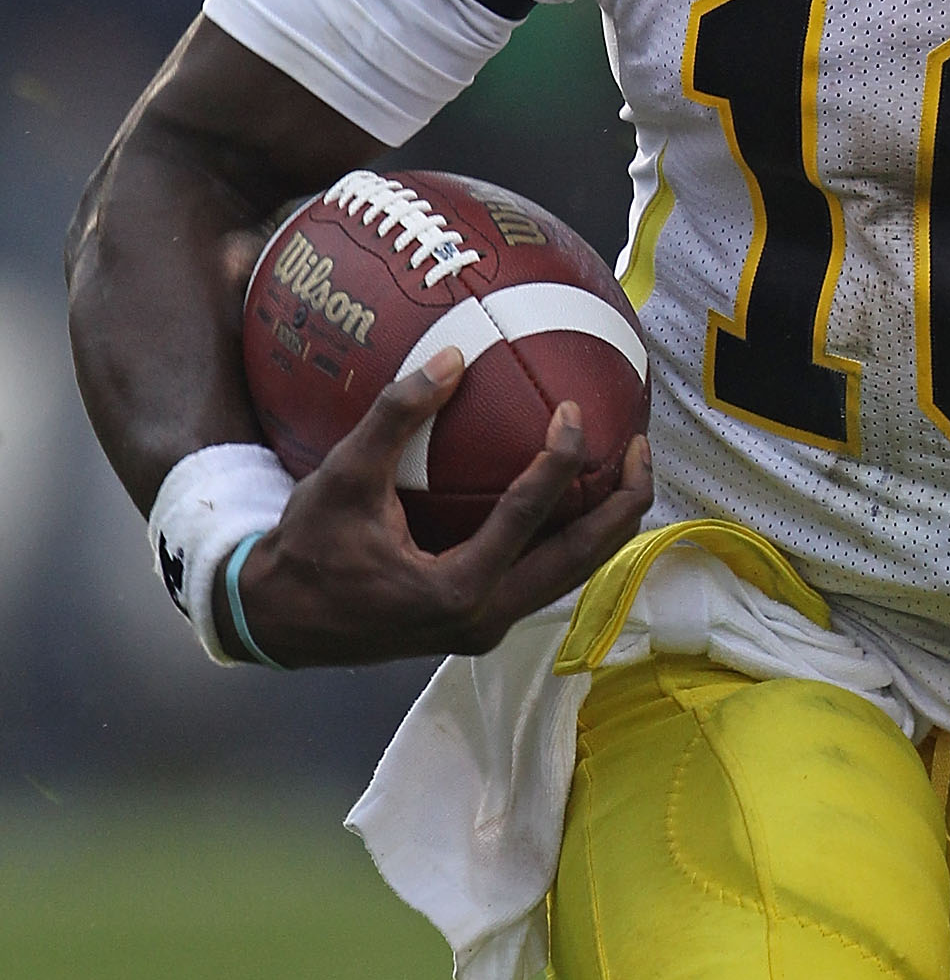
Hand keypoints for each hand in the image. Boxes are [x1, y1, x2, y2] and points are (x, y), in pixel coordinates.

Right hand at [230, 350, 651, 667]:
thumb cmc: (306, 552)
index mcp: (456, 590)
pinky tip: (577, 493)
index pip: (530, 518)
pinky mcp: (481, 619)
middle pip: (582, 560)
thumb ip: (396, 416)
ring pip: (572, 574)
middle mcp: (486, 617)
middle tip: (640, 445)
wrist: (279, 622)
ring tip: (628, 466)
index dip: (561, 461)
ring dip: (607, 523)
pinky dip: (571, 534)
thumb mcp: (342, 478)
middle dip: (623, 504)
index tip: (574, 411)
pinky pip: (546, 574)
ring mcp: (488, 624)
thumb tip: (454, 355)